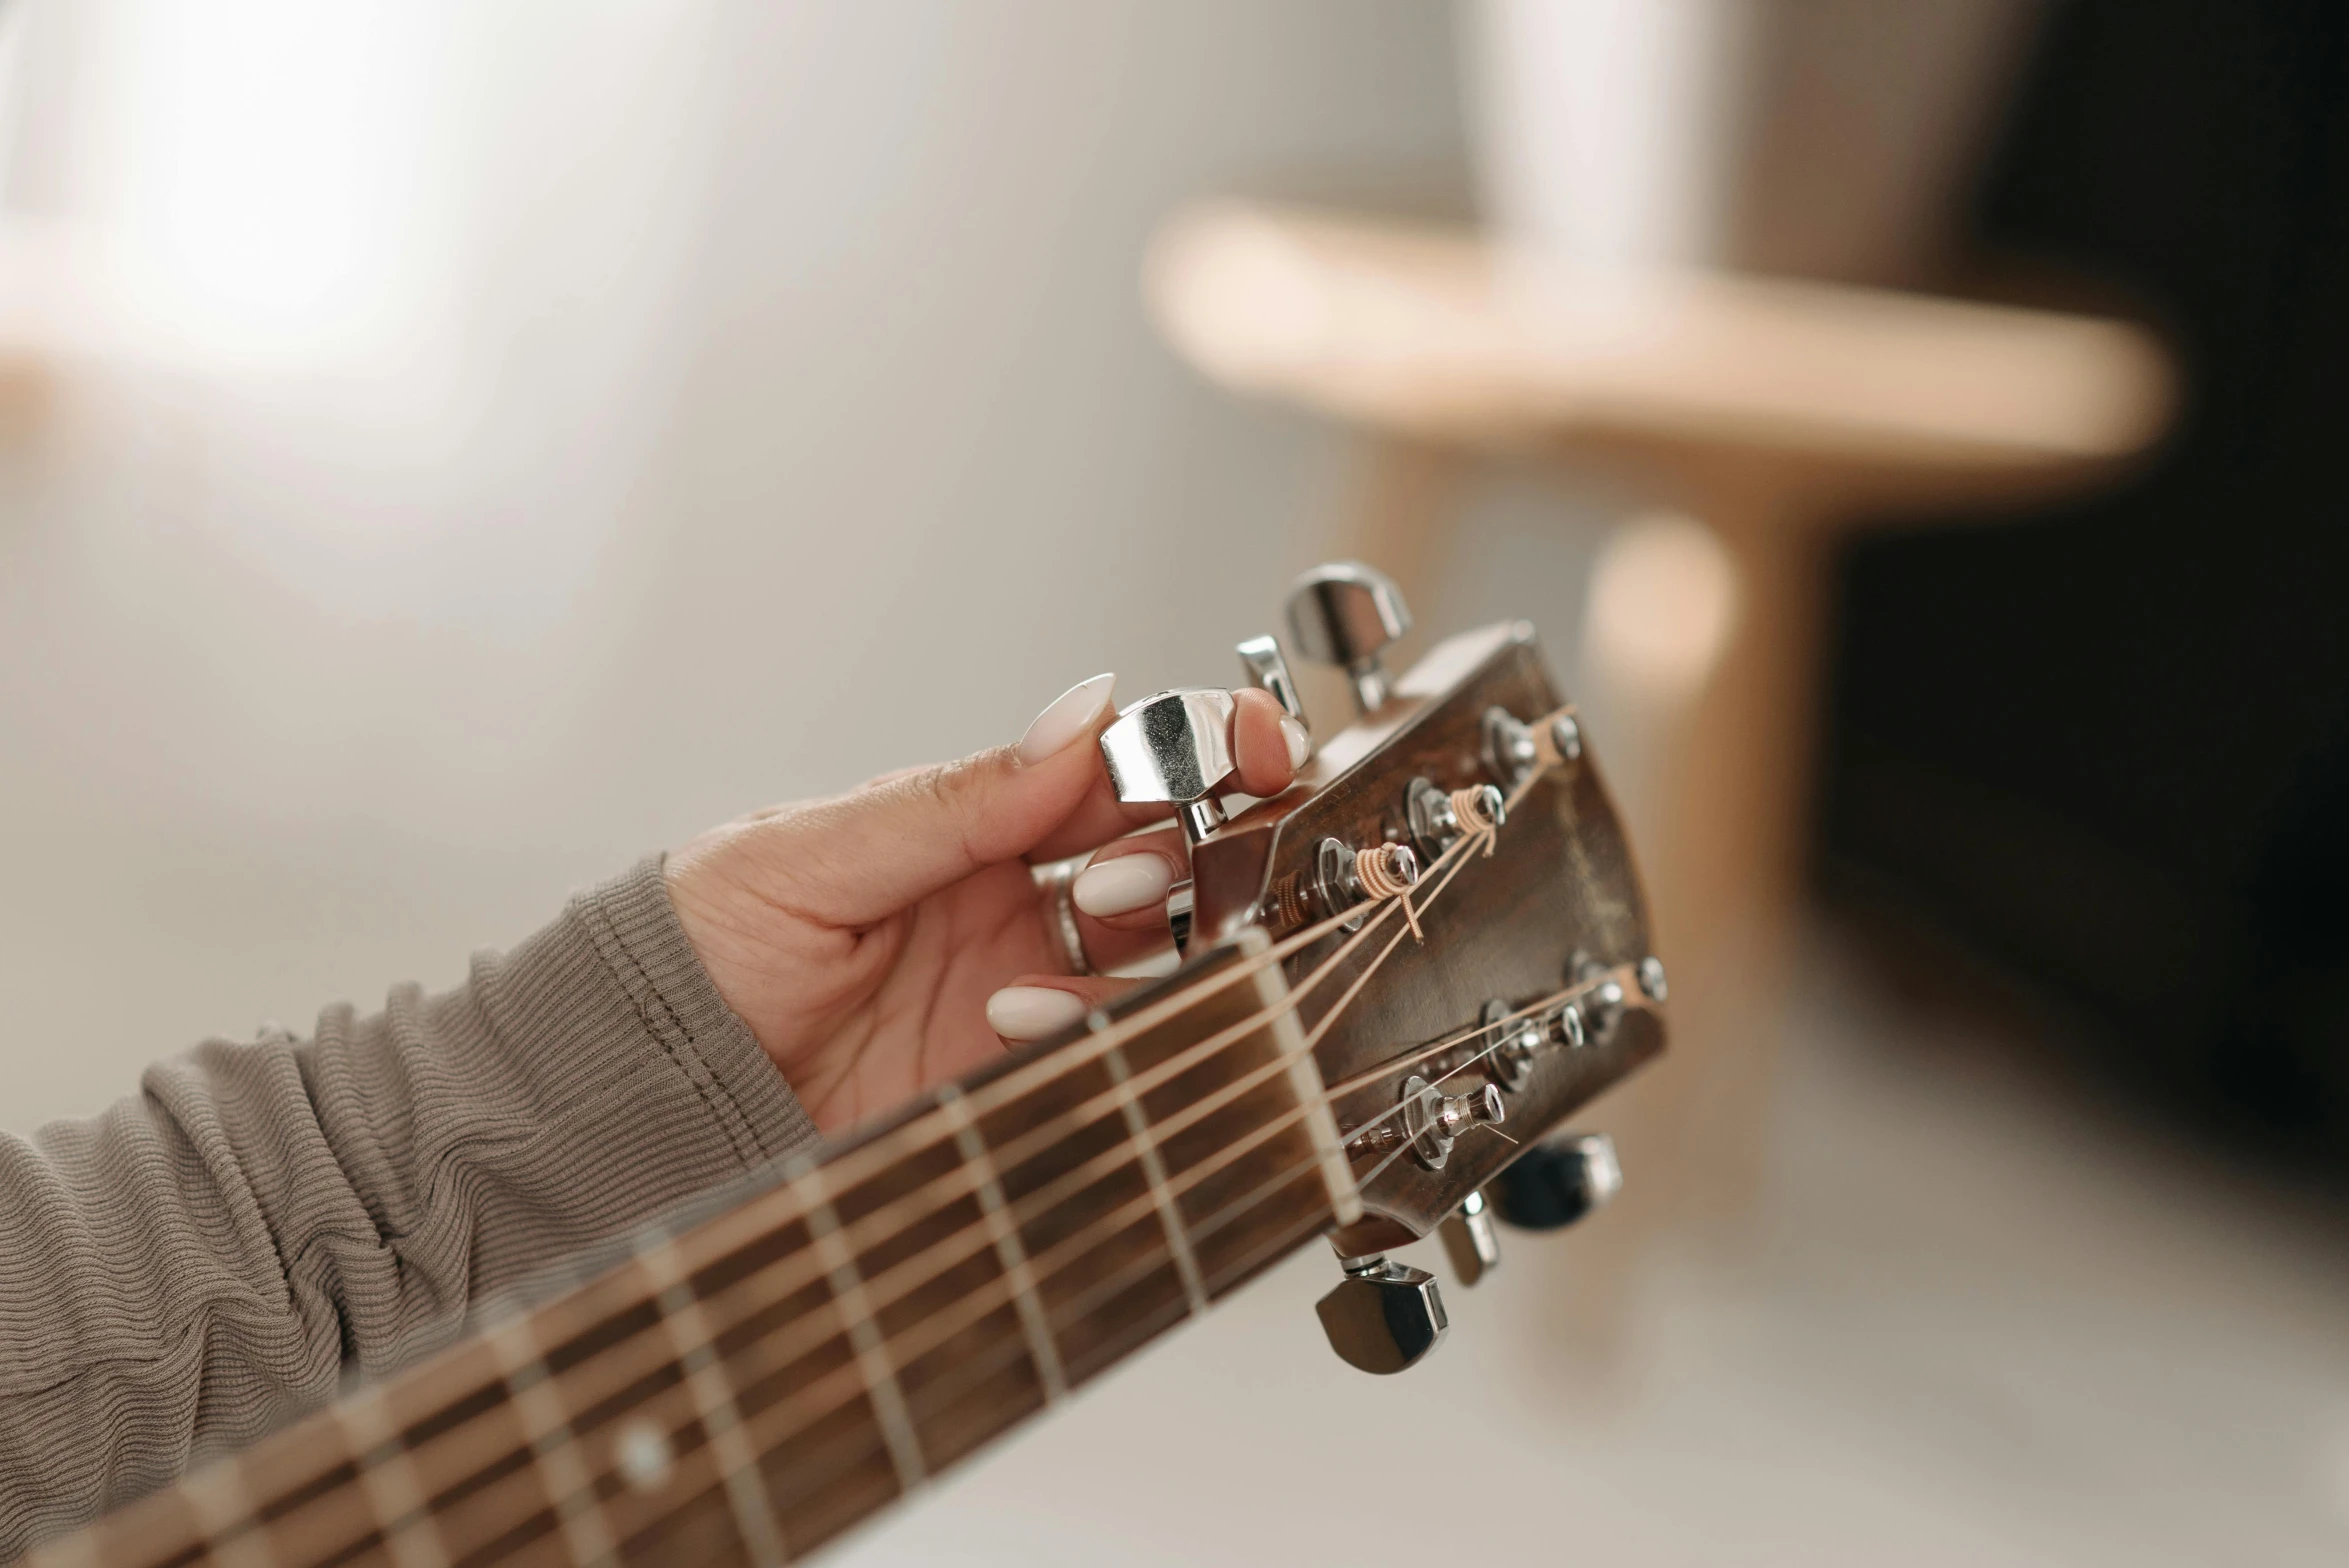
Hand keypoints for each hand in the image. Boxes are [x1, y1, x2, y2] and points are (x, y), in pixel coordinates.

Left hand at [665, 676, 1310, 1135]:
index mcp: (972, 826)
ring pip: (1158, 956)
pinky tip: (1019, 1014)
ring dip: (1149, 937)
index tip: (1246, 740)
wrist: (628, 1090)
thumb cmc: (692, 951)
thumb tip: (1082, 715)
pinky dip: (1089, 1023)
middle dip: (1191, 848)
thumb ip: (955, 799)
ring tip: (1073, 933)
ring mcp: (1021, 993)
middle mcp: (1012, 904)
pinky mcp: (1013, 1083)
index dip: (1196, 747)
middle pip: (1168, 860)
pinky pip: (1105, 1047)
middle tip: (1135, 861)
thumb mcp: (811, 853)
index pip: (1117, 771)